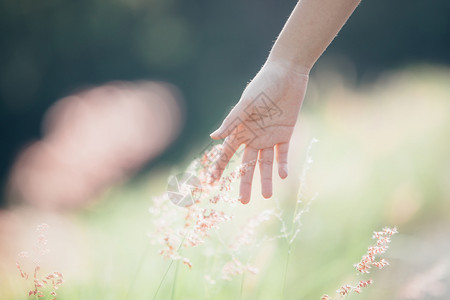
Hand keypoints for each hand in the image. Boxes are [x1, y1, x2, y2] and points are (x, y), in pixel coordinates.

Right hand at [209, 59, 308, 203]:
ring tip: (266, 196)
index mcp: (241, 129)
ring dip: (266, 179)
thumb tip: (214, 137)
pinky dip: (283, 164)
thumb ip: (232, 121)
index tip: (211, 182)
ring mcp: (269, 136)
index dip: (219, 167)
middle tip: (242, 201)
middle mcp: (253, 136)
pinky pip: (283, 153)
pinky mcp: (286, 133)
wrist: (287, 73)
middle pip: (247, 164)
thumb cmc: (264, 84)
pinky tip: (282, 176)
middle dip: (244, 181)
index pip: (227, 152)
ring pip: (266, 163)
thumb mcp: (247, 103)